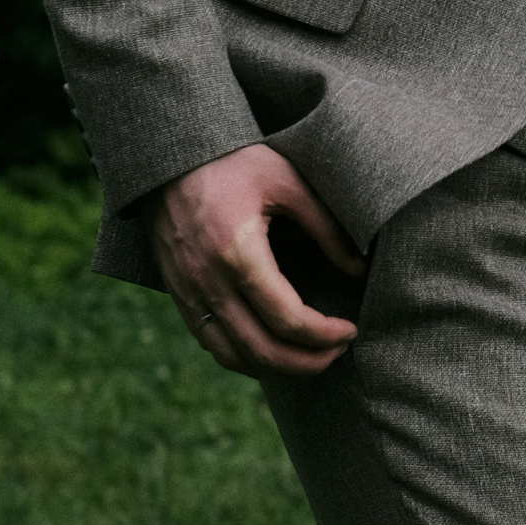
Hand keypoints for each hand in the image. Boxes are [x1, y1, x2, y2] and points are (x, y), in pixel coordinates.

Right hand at [148, 143, 363, 376]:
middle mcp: (208, 281)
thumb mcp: (287, 181)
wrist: (166, 156)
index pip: (287, 319)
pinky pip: (211, 344)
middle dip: (307, 362)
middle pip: (262, 350)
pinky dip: (244, 358)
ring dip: (276, 368)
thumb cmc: (232, 161)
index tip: (350, 330)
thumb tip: (359, 268)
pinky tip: (272, 351)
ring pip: (233, 356)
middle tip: (339, 352)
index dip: (325, 335)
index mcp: (238, 253)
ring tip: (312, 358)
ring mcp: (188, 293)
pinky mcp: (178, 294)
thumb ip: (326, 227)